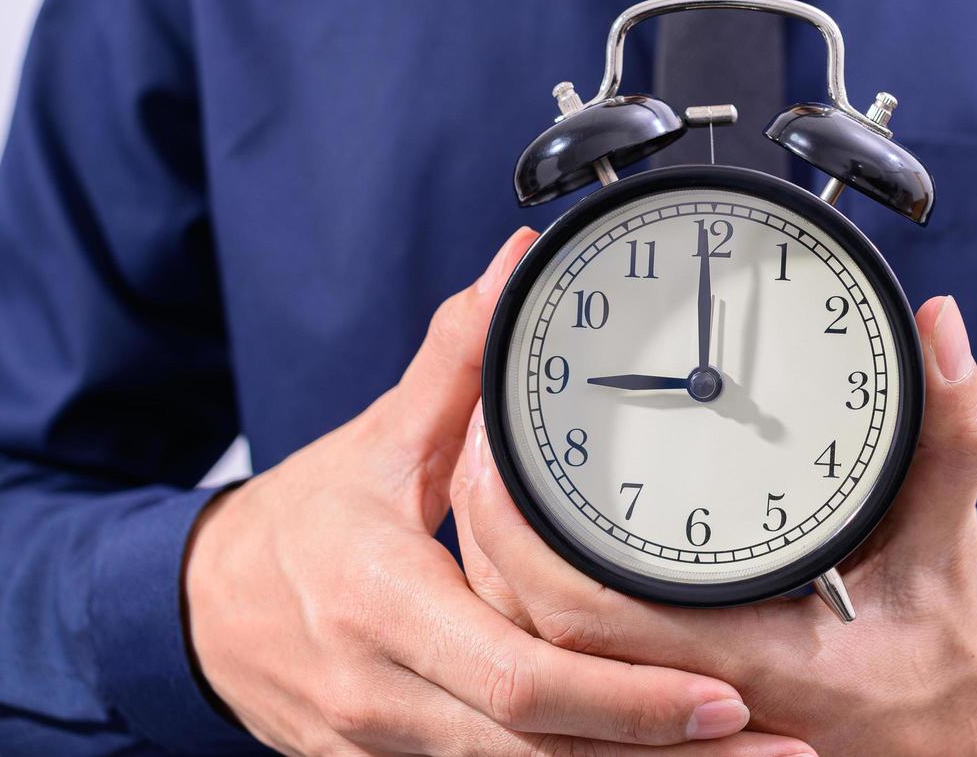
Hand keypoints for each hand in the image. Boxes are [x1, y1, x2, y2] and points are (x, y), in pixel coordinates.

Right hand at [183, 228, 814, 756]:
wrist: (198, 614)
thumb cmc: (294, 526)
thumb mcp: (373, 442)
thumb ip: (453, 360)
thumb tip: (515, 268)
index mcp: (386, 604)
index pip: (523, 679)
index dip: (626, 699)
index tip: (722, 694)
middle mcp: (390, 695)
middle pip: (546, 756)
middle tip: (777, 749)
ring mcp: (390, 750)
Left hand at [454, 296, 976, 756]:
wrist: (944, 751)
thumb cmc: (942, 663)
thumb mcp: (948, 552)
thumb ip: (951, 439)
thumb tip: (942, 328)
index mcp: (752, 661)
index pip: (589, 616)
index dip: (523, 536)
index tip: (499, 438)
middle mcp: (691, 698)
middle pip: (535, 629)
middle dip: (489, 527)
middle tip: (478, 425)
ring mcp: (668, 713)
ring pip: (537, 650)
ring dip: (497, 560)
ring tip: (488, 457)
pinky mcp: (660, 707)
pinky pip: (565, 659)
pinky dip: (528, 592)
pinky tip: (522, 528)